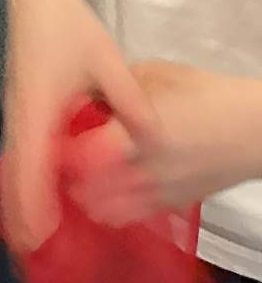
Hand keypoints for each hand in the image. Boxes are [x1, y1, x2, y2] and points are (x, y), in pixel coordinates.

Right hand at [0, 0, 155, 252]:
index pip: (29, 163)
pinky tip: (40, 195)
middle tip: (33, 248)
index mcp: (37, 105)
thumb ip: (129, 100)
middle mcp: (20, 113)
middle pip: (13, 172)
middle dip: (21, 213)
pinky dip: (24, 179)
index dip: (31, 202)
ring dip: (22, 198)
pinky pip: (19, 153)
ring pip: (14, 164)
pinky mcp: (21, 107)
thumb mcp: (107, 59)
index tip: (39, 234)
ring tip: (34, 234)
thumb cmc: (69, 25)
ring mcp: (17, 111)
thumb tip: (151, 139)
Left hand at [71, 62, 261, 224]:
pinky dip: (111, 209)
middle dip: (69, 176)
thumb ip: (118, 86)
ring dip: (87, 196)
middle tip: (59, 158)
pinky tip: (104, 191)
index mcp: (138, 134)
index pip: (85, 155)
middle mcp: (145, 171)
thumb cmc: (205, 94)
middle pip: (89, 190)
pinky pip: (131, 217)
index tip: (51, 136)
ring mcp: (160, 193)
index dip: (62, 149)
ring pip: (107, 210)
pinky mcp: (173, 206)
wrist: (252, 130)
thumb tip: (87, 92)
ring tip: (77, 176)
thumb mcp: (156, 74)